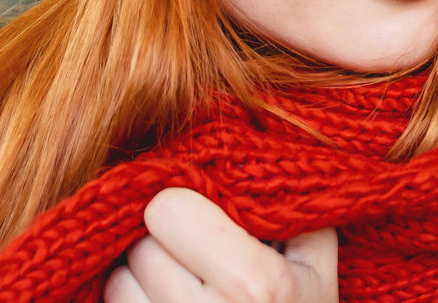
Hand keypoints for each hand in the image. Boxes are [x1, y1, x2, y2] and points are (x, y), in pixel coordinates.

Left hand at [104, 187, 339, 302]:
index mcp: (258, 285)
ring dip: (143, 278)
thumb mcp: (317, 267)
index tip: (206, 220)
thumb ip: (292, 208)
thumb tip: (250, 150)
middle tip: (196, 259)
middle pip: (143, 245)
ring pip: (120, 279)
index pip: (168, 209)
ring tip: (180, 286)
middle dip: (166, 245)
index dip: (186, 207)